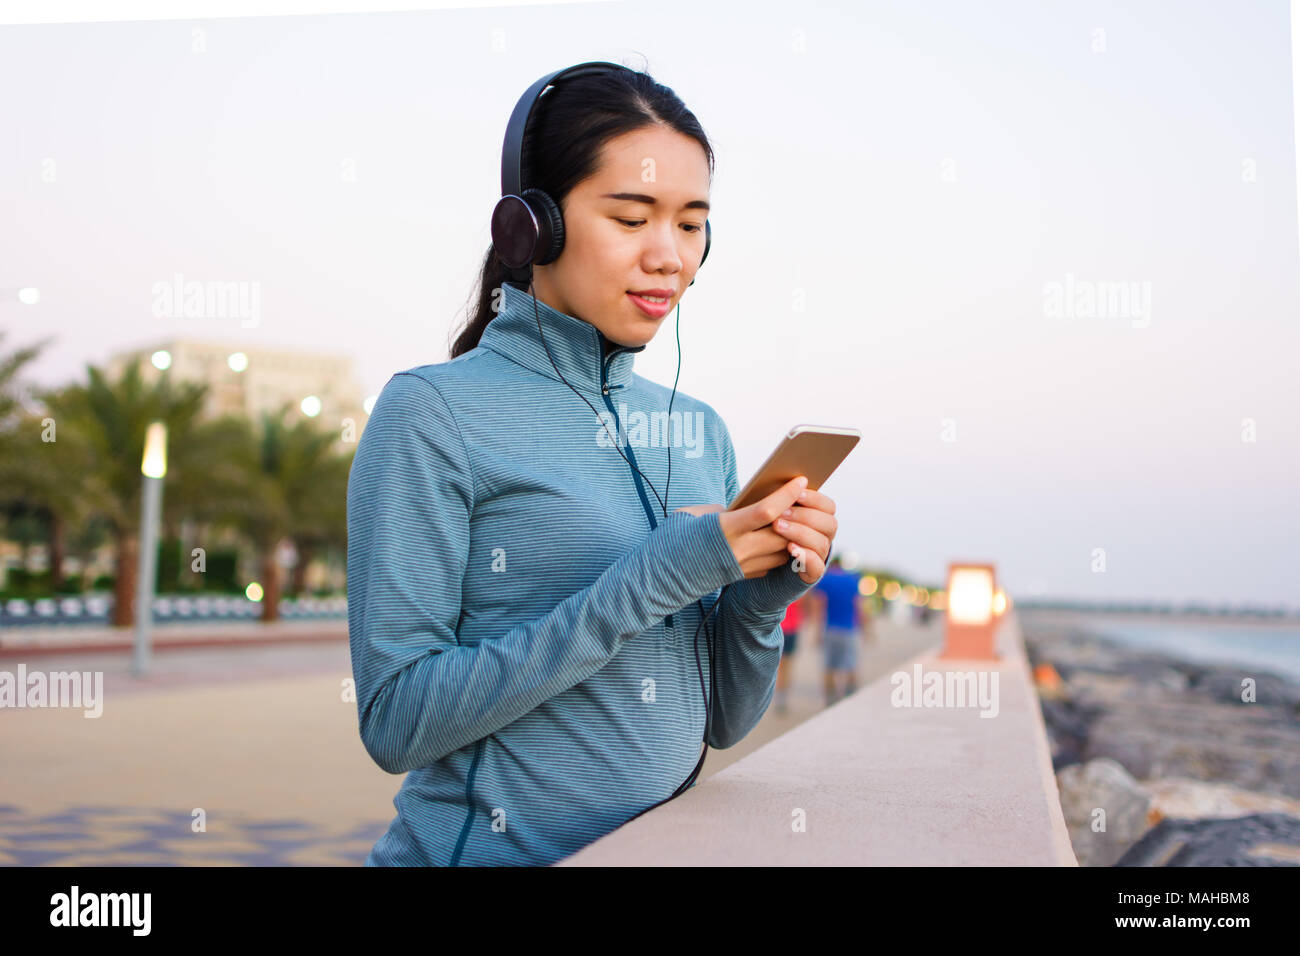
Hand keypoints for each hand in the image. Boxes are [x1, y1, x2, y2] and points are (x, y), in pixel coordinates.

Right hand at [674, 476, 809, 579]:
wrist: (662, 577)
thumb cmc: (674, 538)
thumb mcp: (694, 514)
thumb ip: (723, 509)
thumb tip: (747, 506)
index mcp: (724, 529)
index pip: (766, 510)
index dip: (787, 494)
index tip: (801, 480)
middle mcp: (738, 550)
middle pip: (782, 531)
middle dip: (797, 514)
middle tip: (805, 498)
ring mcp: (743, 566)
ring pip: (783, 550)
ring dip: (793, 533)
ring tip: (797, 516)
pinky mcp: (744, 576)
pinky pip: (773, 562)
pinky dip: (781, 548)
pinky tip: (781, 535)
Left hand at [769, 483, 837, 584]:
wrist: (758, 561)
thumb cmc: (763, 528)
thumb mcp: (771, 511)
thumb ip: (781, 500)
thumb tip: (781, 482)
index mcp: (820, 517)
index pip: (828, 506)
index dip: (815, 499)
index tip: (797, 493)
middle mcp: (824, 535)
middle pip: (829, 524)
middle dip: (805, 516)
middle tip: (782, 512)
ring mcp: (820, 554)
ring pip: (822, 543)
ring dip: (801, 533)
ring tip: (778, 527)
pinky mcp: (811, 573)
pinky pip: (816, 567)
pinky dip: (805, 556)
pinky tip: (790, 548)